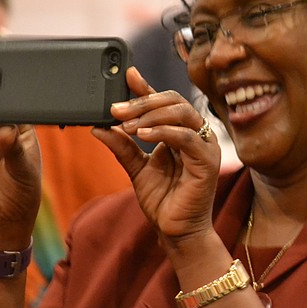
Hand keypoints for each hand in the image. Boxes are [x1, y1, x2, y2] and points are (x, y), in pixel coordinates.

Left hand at [91, 67, 220, 242]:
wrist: (176, 232)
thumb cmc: (163, 201)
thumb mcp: (136, 168)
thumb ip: (122, 146)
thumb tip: (98, 127)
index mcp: (181, 132)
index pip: (164, 102)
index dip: (146, 88)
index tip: (127, 75)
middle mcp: (196, 134)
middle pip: (174, 100)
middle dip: (143, 101)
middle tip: (117, 109)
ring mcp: (205, 146)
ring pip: (182, 113)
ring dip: (151, 115)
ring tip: (128, 126)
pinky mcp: (208, 161)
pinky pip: (187, 137)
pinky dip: (164, 132)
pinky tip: (143, 136)